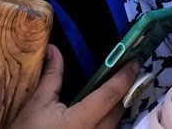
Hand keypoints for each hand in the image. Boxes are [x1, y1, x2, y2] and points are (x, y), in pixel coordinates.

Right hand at [9, 46, 138, 128]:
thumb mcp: (37, 103)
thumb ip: (51, 76)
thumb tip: (54, 50)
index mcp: (81, 121)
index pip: (109, 95)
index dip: (124, 77)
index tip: (134, 62)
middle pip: (117, 111)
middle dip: (123, 92)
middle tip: (124, 72)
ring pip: (114, 125)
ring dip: (115, 108)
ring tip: (113, 91)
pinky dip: (107, 121)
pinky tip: (101, 112)